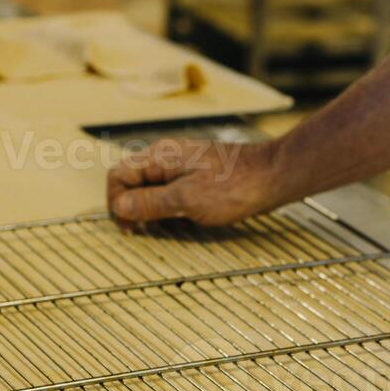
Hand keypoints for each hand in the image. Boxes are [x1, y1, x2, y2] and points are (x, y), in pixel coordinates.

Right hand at [107, 137, 284, 226]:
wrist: (274, 176)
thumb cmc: (234, 187)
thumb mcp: (187, 200)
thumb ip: (150, 202)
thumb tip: (118, 207)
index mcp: (159, 157)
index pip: (118, 175)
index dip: (115, 202)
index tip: (128, 228)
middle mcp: (167, 157)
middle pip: (133, 181)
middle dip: (133, 208)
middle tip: (143, 233)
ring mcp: (183, 165)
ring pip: (153, 189)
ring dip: (152, 211)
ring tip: (164, 231)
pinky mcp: (199, 176)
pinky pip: (173, 192)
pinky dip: (172, 209)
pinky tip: (183, 224)